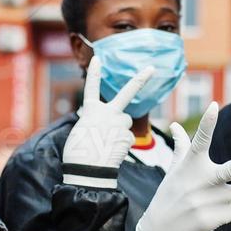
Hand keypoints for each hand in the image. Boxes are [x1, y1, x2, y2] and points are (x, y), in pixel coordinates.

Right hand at [62, 56, 154, 188]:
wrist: (86, 170)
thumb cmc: (78, 154)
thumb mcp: (81, 133)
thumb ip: (96, 123)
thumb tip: (110, 128)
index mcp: (91, 110)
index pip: (92, 87)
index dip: (95, 73)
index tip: (98, 59)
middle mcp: (108, 112)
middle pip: (128, 92)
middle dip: (141, 78)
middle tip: (152, 68)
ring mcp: (120, 123)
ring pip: (126, 123)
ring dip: (120, 130)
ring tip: (107, 143)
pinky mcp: (128, 136)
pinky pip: (128, 139)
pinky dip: (121, 146)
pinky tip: (112, 152)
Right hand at [135, 103, 230, 230]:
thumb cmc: (169, 197)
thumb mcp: (173, 172)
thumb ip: (181, 148)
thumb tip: (174, 125)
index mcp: (190, 165)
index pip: (200, 140)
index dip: (208, 123)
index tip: (214, 105)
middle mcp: (197, 181)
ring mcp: (203, 201)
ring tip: (212, 203)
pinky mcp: (208, 220)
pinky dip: (229, 215)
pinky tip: (212, 217)